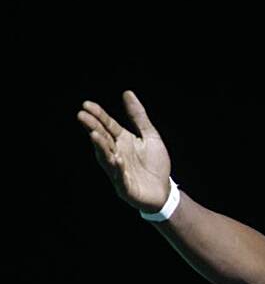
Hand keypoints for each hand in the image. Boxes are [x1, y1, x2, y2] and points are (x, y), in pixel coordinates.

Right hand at [77, 90, 172, 212]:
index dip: (98, 116)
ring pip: (107, 158)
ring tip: (94, 135)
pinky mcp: (125, 187)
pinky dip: (118, 169)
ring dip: (101, 147)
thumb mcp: (150, 136)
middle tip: (82, 116)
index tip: (86, 104)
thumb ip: (138, 116)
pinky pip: (120, 177)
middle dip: (93, 128)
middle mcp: (116, 154)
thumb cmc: (155, 164)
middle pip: (103, 139)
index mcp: (122, 141)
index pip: (108, 126)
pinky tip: (117, 160)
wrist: (164, 191)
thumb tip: (127, 92)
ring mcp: (119, 170)